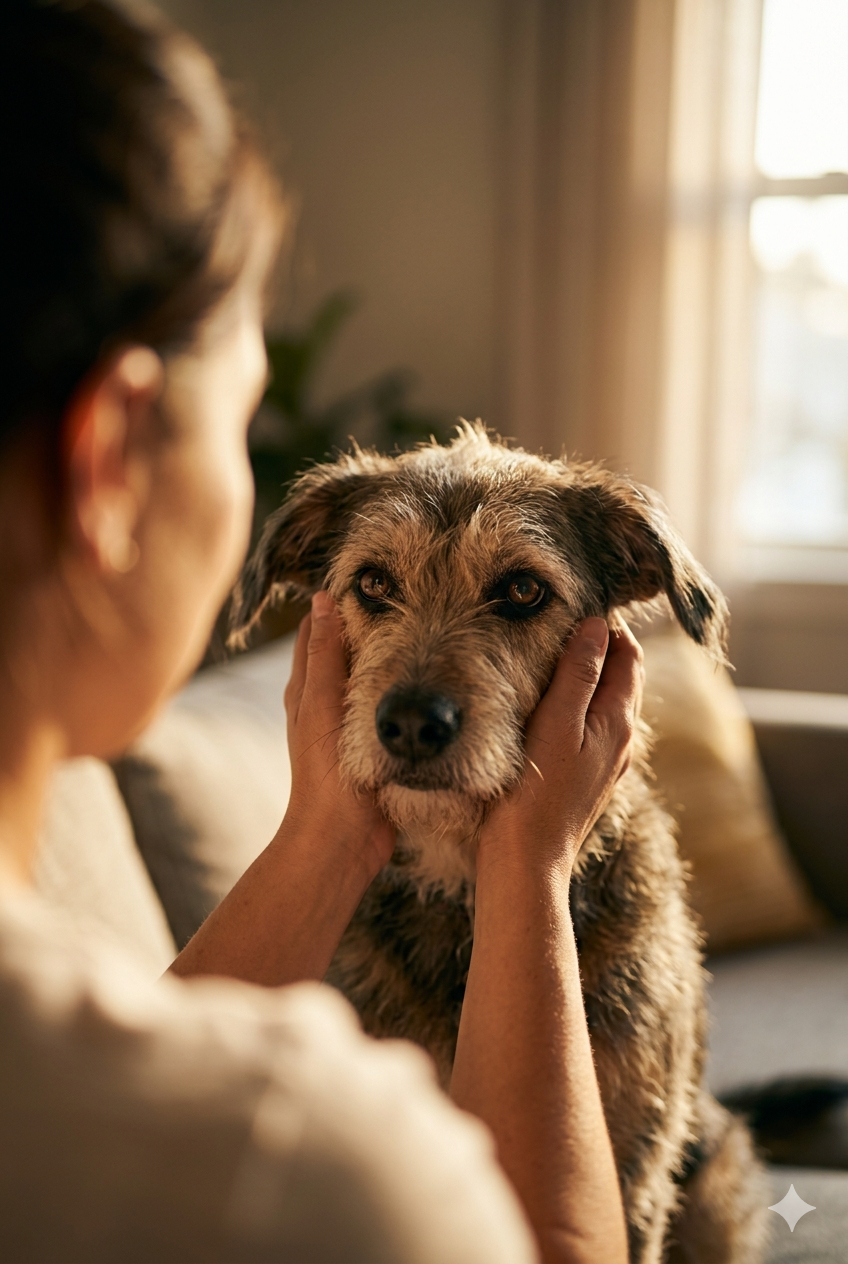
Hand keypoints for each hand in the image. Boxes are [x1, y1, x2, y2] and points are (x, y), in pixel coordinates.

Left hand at [283, 590, 395, 879]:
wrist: (340, 841)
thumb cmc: (326, 776)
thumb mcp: (323, 706)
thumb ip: (325, 654)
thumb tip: (322, 599)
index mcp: (305, 689)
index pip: (317, 630)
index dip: (338, 604)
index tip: (372, 581)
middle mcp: (323, 703)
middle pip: (344, 650)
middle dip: (367, 625)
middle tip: (407, 599)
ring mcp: (349, 725)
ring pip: (368, 676)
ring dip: (388, 656)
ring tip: (423, 630)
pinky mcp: (373, 745)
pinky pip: (386, 706)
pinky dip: (399, 689)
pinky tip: (426, 684)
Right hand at [478, 618, 642, 877]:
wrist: (526, 863)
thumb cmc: (535, 793)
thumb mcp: (555, 723)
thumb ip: (578, 673)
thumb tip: (597, 625)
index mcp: (618, 722)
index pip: (629, 655)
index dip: (607, 627)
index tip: (574, 609)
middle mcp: (622, 742)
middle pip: (624, 678)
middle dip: (602, 648)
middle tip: (562, 626)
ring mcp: (608, 763)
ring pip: (609, 704)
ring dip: (590, 677)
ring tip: (554, 659)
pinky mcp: (589, 779)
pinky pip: (594, 728)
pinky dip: (581, 706)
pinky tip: (551, 708)